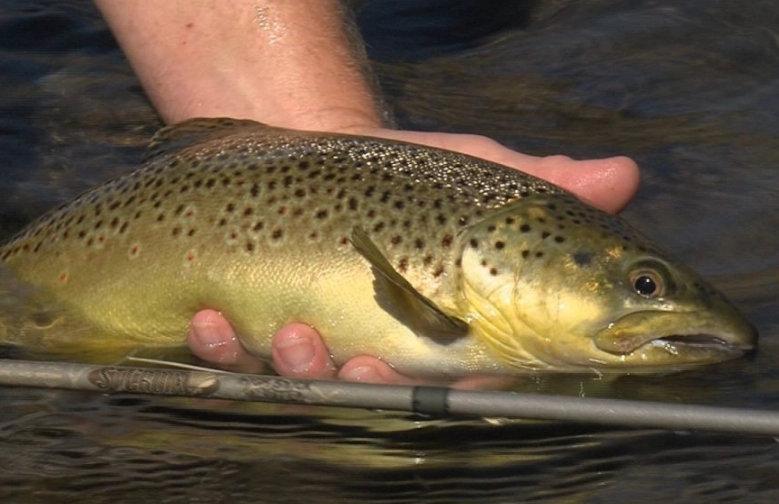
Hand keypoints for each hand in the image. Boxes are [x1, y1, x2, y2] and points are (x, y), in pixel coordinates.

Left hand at [187, 127, 639, 383]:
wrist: (322, 146)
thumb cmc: (413, 173)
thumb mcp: (480, 176)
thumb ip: (548, 187)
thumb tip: (623, 176)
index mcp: (439, 334)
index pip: (461, 379)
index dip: (457, 387)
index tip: (443, 374)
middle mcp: (378, 352)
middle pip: (372, 397)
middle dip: (359, 391)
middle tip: (353, 365)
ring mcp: (313, 344)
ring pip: (300, 385)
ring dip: (291, 369)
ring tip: (288, 332)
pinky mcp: (253, 327)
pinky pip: (231, 356)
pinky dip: (218, 346)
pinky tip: (210, 317)